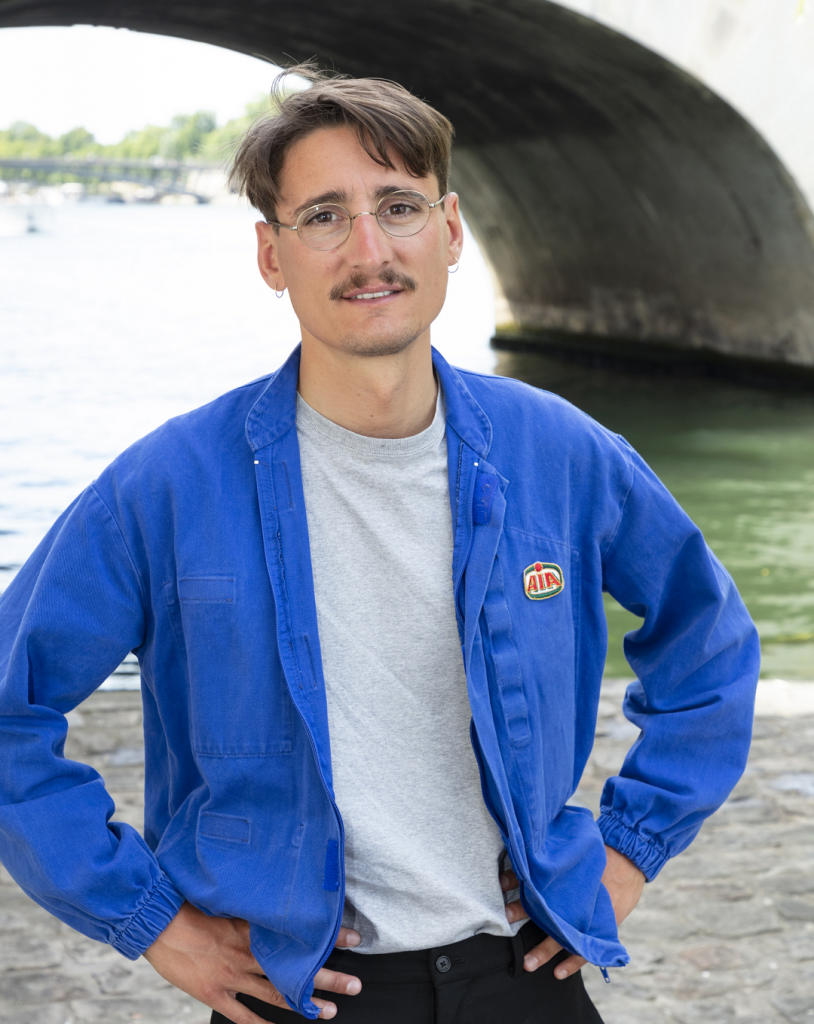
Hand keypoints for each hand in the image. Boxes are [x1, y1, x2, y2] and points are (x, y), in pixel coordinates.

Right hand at [143, 902, 361, 1020]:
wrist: (158, 922)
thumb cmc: (191, 906)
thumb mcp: (227, 901)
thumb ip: (252, 907)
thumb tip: (279, 901)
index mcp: (253, 927)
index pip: (299, 934)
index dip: (328, 936)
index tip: (354, 938)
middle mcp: (248, 952)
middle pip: (295, 968)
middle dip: (328, 976)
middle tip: (356, 983)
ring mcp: (232, 975)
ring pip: (277, 993)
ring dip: (305, 1003)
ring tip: (331, 1010)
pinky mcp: (214, 993)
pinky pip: (243, 1015)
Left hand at [501, 845, 644, 980]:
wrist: (628, 859)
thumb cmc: (597, 855)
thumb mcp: (575, 853)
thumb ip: (553, 861)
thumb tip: (523, 858)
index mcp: (569, 877)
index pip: (540, 881)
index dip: (519, 882)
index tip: (502, 885)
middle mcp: (577, 898)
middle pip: (547, 907)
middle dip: (524, 913)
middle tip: (506, 920)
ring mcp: (590, 914)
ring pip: (564, 935)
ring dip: (545, 949)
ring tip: (528, 963)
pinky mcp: (602, 926)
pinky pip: (587, 949)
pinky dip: (573, 962)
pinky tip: (558, 972)